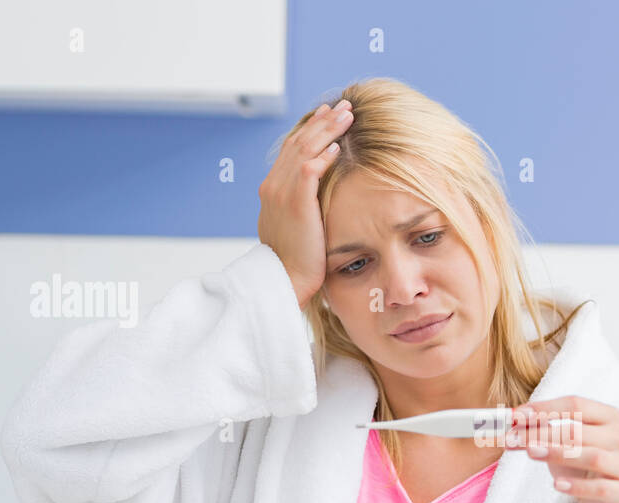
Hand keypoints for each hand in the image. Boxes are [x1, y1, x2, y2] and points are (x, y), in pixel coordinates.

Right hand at [258, 99, 354, 308]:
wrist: (285, 280)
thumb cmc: (295, 261)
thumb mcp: (295, 227)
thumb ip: (302, 207)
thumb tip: (316, 200)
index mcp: (272, 189)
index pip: (291, 150)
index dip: (311, 131)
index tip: (328, 117)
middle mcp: (273, 185)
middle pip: (298, 142)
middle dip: (322, 122)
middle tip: (342, 106)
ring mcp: (281, 192)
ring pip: (304, 149)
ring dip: (327, 130)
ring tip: (346, 116)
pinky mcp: (295, 202)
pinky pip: (308, 169)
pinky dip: (323, 155)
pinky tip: (338, 146)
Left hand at [508, 396, 618, 502]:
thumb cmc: (582, 469)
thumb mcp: (562, 446)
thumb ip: (542, 431)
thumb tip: (512, 420)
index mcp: (608, 417)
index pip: (575, 405)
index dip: (544, 409)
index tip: (514, 416)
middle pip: (578, 431)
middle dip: (541, 433)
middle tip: (511, 439)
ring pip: (592, 457)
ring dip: (558, 454)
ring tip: (531, 454)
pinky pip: (600, 488)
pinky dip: (577, 486)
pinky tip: (556, 485)